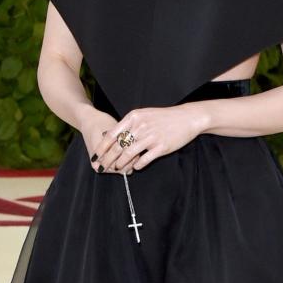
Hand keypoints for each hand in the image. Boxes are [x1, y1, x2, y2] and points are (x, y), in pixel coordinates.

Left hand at [91, 106, 205, 173]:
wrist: (186, 118)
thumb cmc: (164, 117)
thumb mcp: (144, 115)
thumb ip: (129, 124)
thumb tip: (111, 136)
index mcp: (134, 117)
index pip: (112, 134)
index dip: (102, 147)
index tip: (96, 156)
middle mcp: (140, 126)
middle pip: (118, 146)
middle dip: (108, 159)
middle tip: (102, 167)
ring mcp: (151, 137)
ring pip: (129, 154)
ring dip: (121, 164)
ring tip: (118, 168)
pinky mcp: (161, 147)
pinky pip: (144, 160)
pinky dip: (137, 165)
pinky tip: (135, 167)